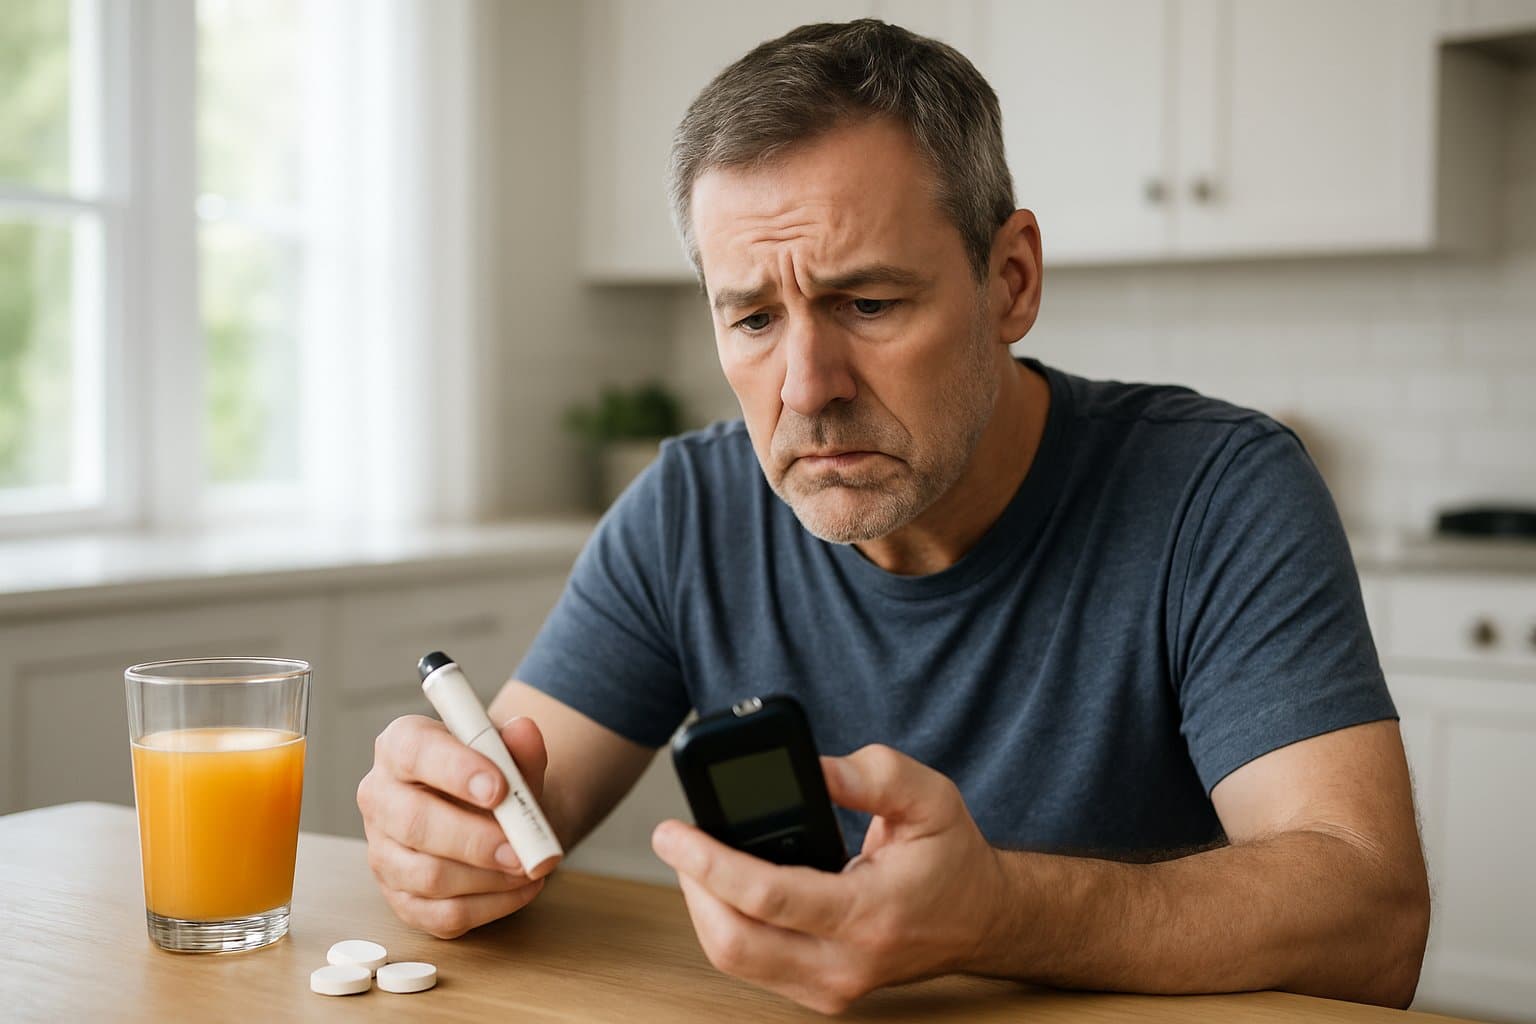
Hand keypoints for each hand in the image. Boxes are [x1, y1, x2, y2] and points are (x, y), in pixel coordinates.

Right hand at [357, 714, 551, 937]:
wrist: (495, 816)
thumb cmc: (494, 778)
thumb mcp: (511, 755)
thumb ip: (520, 746)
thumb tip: (525, 731)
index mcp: (400, 746)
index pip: (414, 752)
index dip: (456, 770)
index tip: (499, 789)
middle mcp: (380, 797)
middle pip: (413, 822)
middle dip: (474, 839)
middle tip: (521, 850)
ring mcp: (384, 852)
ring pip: (427, 875)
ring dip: (488, 877)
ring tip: (530, 867)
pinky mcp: (401, 898)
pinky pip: (442, 914)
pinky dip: (490, 905)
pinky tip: (522, 889)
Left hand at [651, 744, 1007, 1013]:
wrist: (982, 920)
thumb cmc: (951, 856)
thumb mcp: (928, 796)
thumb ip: (871, 774)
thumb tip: (812, 767)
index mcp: (871, 913)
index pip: (768, 898)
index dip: (709, 863)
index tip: (673, 832)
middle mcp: (846, 963)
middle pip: (734, 942)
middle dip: (692, 888)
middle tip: (677, 841)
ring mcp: (831, 987)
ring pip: (734, 960)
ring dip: (703, 908)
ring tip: (696, 859)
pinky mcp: (820, 993)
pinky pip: (751, 966)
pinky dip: (727, 925)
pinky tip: (725, 887)